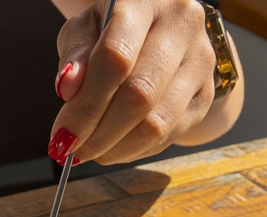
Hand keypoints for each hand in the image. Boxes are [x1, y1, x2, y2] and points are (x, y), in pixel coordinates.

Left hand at [49, 0, 218, 165]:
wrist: (165, 32)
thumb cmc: (116, 30)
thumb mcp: (87, 29)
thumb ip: (74, 55)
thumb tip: (66, 88)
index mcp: (145, 2)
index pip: (116, 58)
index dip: (86, 105)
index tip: (61, 135)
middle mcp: (181, 26)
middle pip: (139, 94)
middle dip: (99, 132)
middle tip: (74, 149)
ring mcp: (200, 61)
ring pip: (157, 122)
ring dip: (117, 148)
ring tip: (92, 152)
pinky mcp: (205, 94)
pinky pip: (169, 134)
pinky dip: (136, 150)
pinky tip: (115, 148)